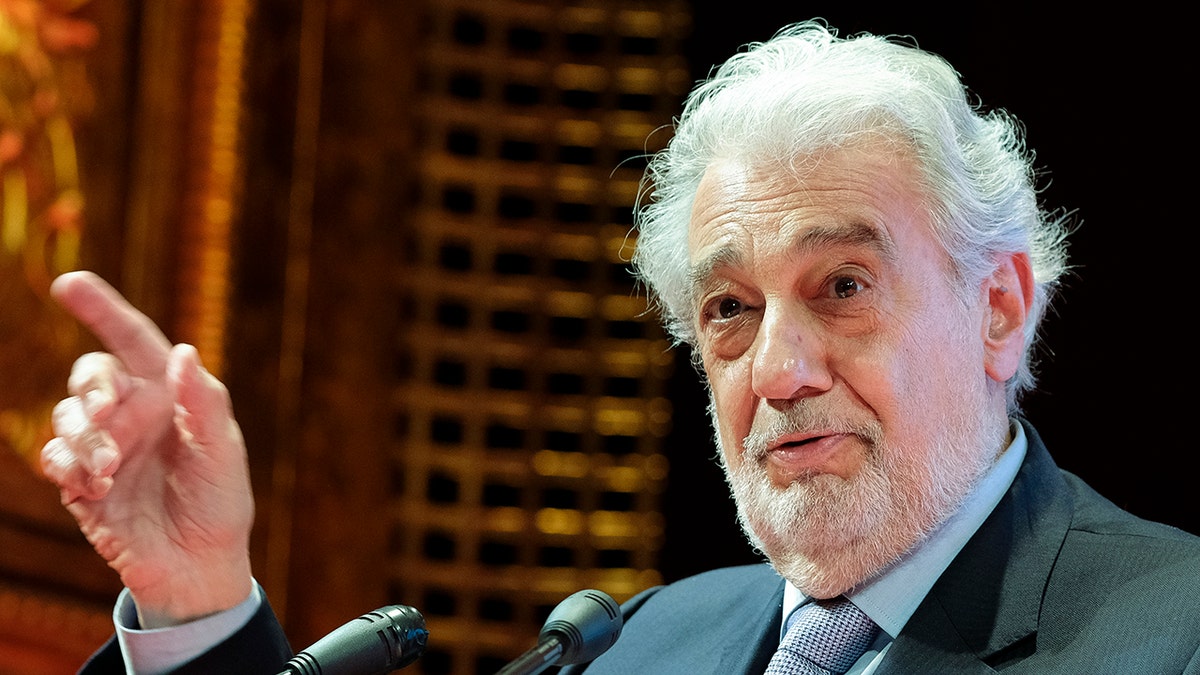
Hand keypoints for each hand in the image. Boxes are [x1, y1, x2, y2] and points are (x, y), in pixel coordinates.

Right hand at [40, 271, 254, 626]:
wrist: (198, 566)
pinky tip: (95, 488)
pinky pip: (54, 458)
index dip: (102, 309)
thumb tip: (186, 351)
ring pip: (66, 417)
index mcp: (170, 394)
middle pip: (91, 375)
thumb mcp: (223, 453)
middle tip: (106, 408)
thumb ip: (204, 402)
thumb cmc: (220, 502)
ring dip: (84, 438)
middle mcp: (133, 413)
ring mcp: (103, 447)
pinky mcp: (79, 483)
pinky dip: (69, 467)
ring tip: (109, 471)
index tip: (68, 283)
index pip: (134, 341)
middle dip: (92, 386)